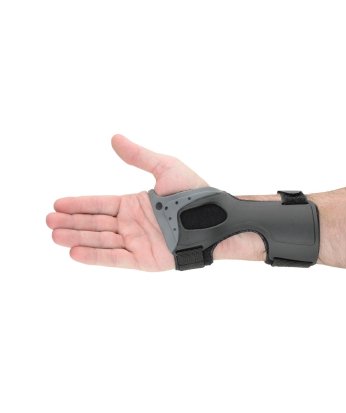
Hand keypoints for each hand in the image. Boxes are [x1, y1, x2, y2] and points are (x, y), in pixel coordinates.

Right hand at [46, 135, 265, 270]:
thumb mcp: (165, 168)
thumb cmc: (194, 192)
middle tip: (48, 221)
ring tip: (54, 235)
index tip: (57, 204)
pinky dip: (95, 255)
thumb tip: (114, 138)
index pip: (100, 204)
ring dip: (77, 237)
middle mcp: (133, 224)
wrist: (214, 218)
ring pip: (101, 240)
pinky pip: (115, 258)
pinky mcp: (144, 260)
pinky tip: (75, 252)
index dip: (79, 204)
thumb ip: (139, 156)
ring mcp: (137, 243)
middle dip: (72, 222)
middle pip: (96, 223)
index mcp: (135, 204)